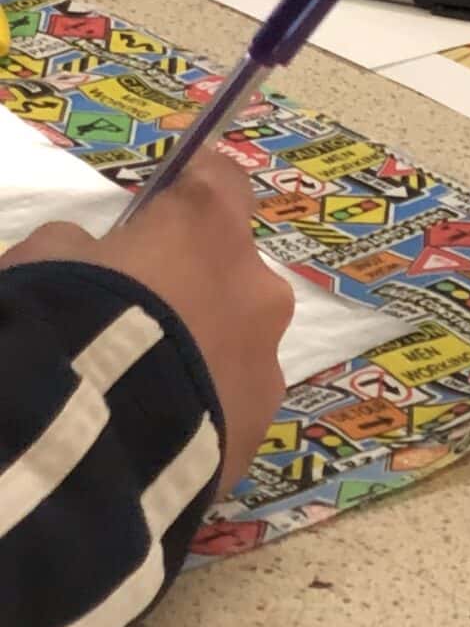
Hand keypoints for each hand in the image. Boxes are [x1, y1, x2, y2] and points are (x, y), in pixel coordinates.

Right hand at [0, 155, 290, 486]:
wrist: (81, 447)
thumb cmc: (68, 328)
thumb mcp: (45, 262)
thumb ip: (76, 244)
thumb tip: (89, 251)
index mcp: (209, 226)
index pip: (218, 179)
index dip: (187, 193)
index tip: (158, 212)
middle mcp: (257, 284)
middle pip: (232, 272)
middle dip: (193, 289)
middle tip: (138, 321)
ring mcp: (266, 362)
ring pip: (239, 345)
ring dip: (202, 356)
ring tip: (143, 392)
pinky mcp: (256, 430)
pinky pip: (231, 408)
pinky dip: (201, 416)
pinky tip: (154, 439)